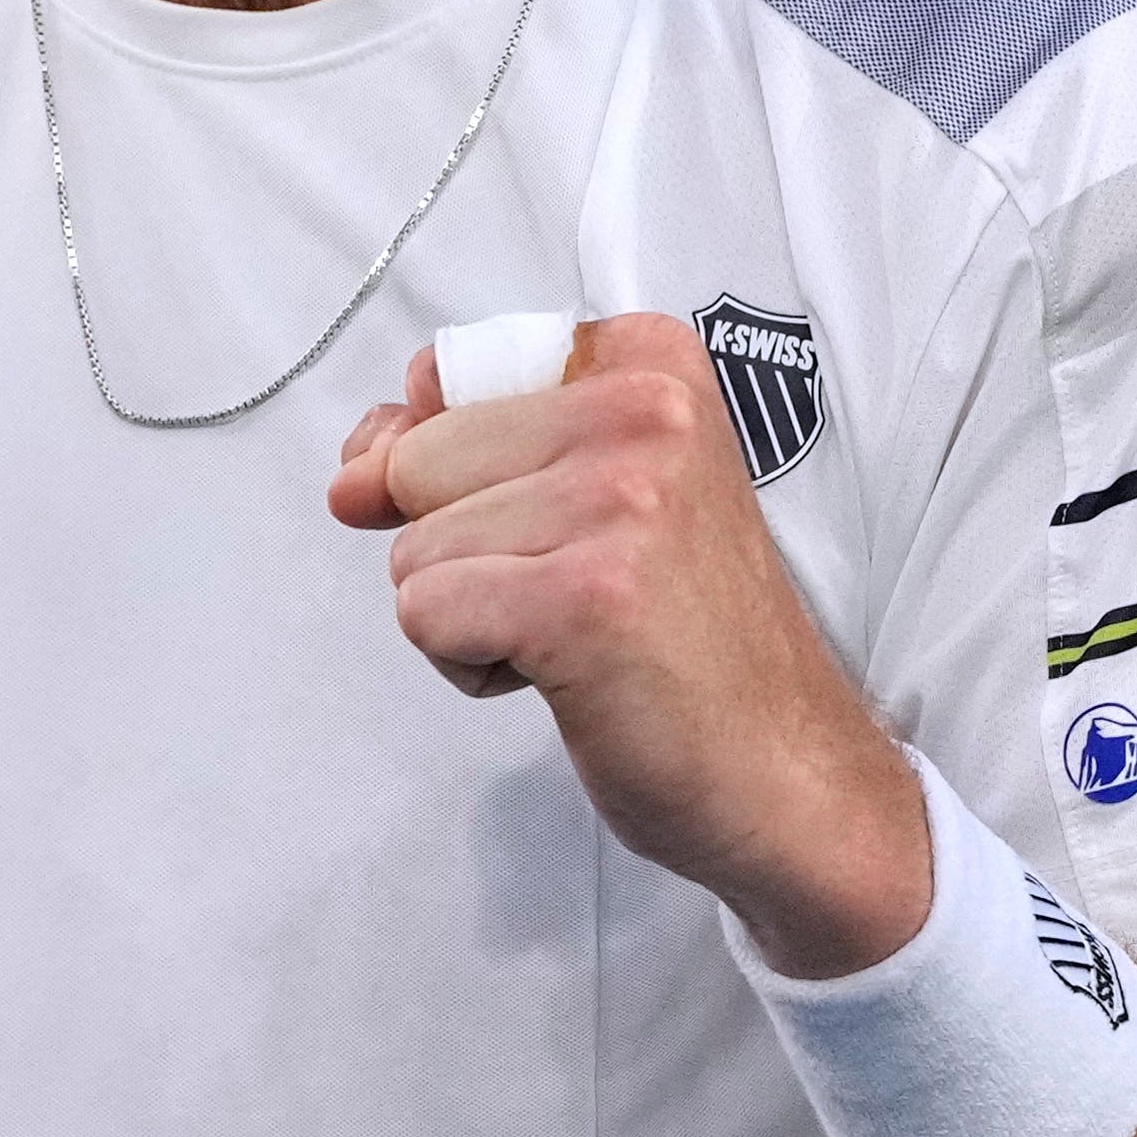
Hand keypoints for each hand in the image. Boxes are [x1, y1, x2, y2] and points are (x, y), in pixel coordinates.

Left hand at [329, 313, 933, 976]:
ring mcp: (617, 501)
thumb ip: (464, 448)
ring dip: (473, 617)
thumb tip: (351, 469)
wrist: (784, 773)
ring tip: (583, 637)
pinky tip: (568, 677)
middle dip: (463, 550)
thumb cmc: (683, 642)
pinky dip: (472, 666)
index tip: (547, 523)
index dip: (457, 471)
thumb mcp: (592, 498)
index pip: (445, 380)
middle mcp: (643, 411)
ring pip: (412, 549)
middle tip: (580, 594)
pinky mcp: (581, 598)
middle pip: (415, 464)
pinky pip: (425, 616)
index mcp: (648, 363)